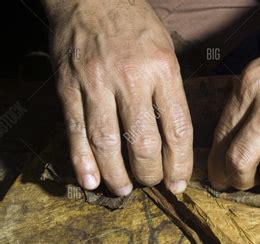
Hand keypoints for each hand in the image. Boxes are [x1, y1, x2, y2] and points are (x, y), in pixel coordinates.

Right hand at [44, 0, 192, 194]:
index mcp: (163, 70)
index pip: (177, 131)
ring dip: (116, 175)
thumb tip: (175, 142)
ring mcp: (96, 84)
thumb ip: (170, 95)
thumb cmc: (135, 25)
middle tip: (151, 182)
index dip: (180, 165)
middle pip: (143, 144)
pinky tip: (90, 181)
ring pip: (108, 144)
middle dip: (149, 173)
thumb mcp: (167, 53)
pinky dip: (82, 161)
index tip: (179, 184)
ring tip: (123, 190)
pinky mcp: (69, 87)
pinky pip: (76, 131)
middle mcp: (131, 79)